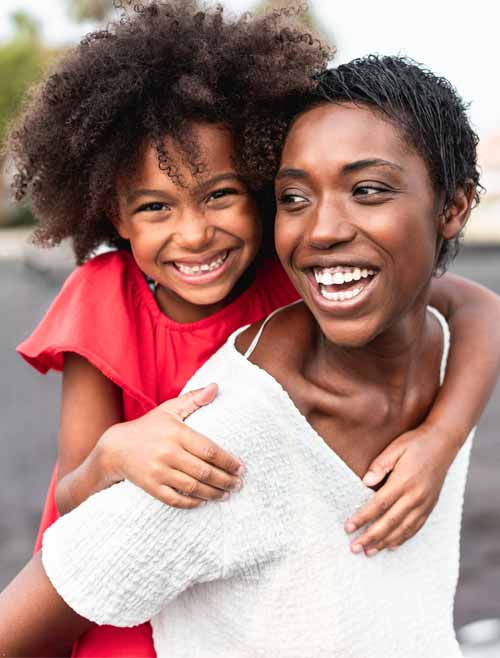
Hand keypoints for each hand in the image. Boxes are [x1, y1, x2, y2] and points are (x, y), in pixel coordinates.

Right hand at [99, 383, 243, 508]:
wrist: (115, 448)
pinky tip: (203, 502)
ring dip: (213, 493)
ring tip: (226, 494)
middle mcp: (168, 452)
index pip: (209, 450)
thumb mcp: (169, 409)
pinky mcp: (150, 486)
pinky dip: (192, 502)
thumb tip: (216, 387)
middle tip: (238, 484)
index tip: (241, 468)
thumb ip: (193, 399)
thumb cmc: (148, 427)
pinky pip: (175, 499)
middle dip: (225, 480)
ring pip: (193, 487)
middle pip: (204, 471)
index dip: (228, 461)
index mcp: (176, 433)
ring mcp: (158, 471)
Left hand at [344, 426, 455, 555]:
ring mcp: (424, 504)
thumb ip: (380, 465)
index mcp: (403, 482)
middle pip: (389, 522)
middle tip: (354, 548)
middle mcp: (415, 497)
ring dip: (385, 542)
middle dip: (370, 537)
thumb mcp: (395, 448)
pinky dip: (403, 538)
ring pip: (403, 529)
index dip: (362, 518)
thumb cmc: (415, 444)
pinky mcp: (430, 506)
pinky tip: (392, 545)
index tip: (348, 528)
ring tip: (369, 552)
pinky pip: (416, 527)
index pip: (378, 505)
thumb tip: (365, 482)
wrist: (443, 443)